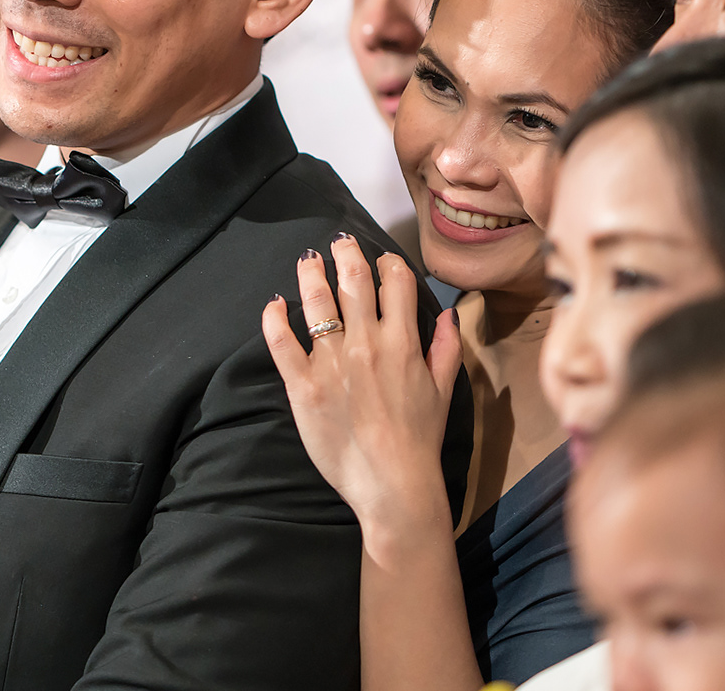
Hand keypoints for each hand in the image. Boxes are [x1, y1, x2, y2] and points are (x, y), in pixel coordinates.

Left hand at [261, 235, 461, 537]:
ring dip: (311, 274)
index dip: (388, 263)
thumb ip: (445, 348)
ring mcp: (330, 362)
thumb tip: (449, 314)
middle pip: (352, 281)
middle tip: (338, 241)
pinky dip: (275, 317)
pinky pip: (282, 342)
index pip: (395, 282)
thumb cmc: (420, 439)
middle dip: (346, 253)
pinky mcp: (302, 384)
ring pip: (316, 303)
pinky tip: (275, 303)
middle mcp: (365, 343)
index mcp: (401, 342)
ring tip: (308, 259)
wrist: (392, 484)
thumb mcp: (443, 391)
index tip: (381, 260)